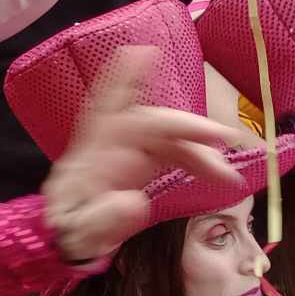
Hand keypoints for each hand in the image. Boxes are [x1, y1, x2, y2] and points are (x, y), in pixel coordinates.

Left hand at [40, 46, 251, 262]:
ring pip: (169, 139)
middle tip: (223, 137)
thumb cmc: (69, 232)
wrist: (68, 242)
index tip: (145, 53)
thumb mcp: (80, 232)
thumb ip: (104, 218)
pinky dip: (197, 162)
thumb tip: (135, 202)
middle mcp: (111, 143)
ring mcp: (128, 152)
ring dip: (200, 152)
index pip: (107, 107)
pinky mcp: (141, 165)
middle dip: (187, 127)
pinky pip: (174, 154)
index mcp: (91, 153)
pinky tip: (217, 176)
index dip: (125, 78)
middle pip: (152, 124)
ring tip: (227, 176)